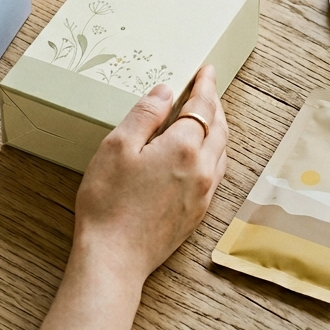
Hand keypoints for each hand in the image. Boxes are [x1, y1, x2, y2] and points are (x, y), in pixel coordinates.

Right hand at [18, 66, 227, 329]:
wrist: (114, 259)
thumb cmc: (108, 203)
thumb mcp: (117, 147)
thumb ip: (144, 115)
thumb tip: (165, 92)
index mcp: (184, 148)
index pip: (201, 107)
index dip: (204, 86)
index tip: (206, 70)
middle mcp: (203, 170)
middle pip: (218, 128)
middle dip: (215, 105)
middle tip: (208, 88)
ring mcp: (203, 195)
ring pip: (221, 152)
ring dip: (217, 129)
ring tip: (208, 116)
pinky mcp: (197, 214)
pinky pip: (215, 173)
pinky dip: (214, 153)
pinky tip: (202, 155)